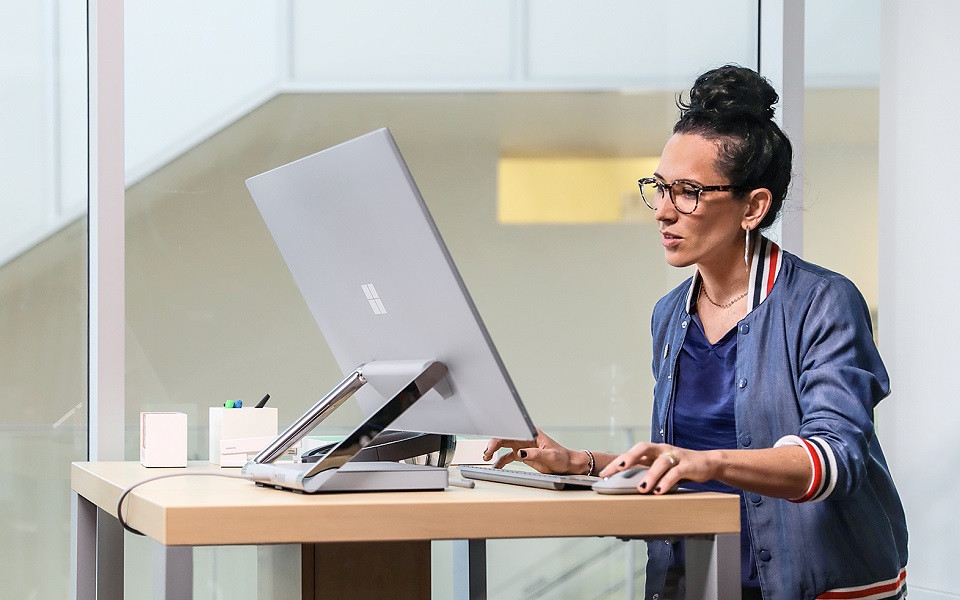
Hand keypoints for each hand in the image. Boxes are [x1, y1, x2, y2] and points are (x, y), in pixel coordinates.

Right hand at [483, 428, 581, 473]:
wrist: (568, 465)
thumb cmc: (562, 458)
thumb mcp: (550, 456)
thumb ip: (535, 454)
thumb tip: (520, 453)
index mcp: (531, 433)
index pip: (513, 431)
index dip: (501, 436)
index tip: (493, 444)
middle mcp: (525, 438)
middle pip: (505, 438)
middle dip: (493, 444)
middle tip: (486, 454)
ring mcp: (524, 446)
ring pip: (504, 446)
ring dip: (495, 451)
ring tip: (487, 458)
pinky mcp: (524, 455)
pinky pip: (508, 456)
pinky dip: (501, 460)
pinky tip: (496, 465)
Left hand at [599, 442, 715, 494]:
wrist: (708, 463)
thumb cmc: (679, 467)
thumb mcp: (660, 468)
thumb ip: (645, 472)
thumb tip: (623, 485)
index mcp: (653, 451)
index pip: (631, 453)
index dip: (617, 462)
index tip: (604, 475)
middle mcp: (662, 450)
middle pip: (642, 448)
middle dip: (628, 458)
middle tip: (617, 471)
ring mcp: (675, 456)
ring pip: (660, 462)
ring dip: (650, 475)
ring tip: (641, 488)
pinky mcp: (688, 464)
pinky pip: (676, 472)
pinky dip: (667, 481)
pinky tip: (660, 491)